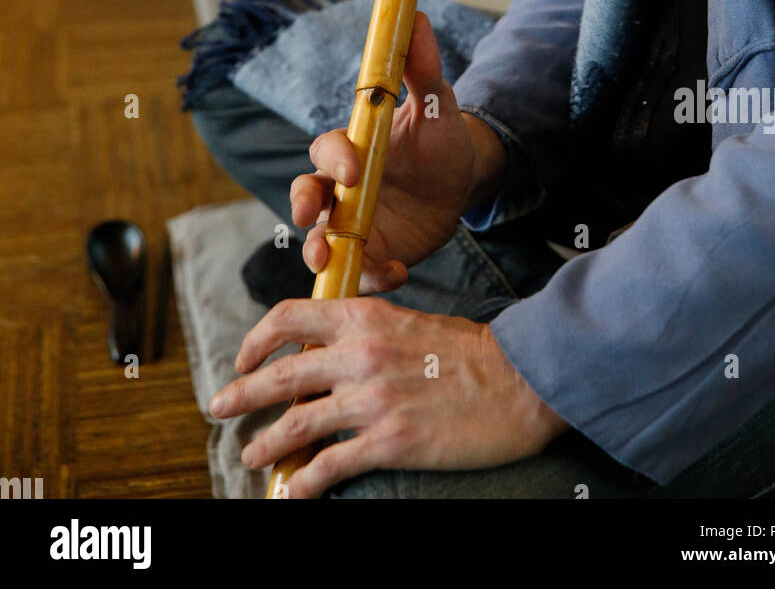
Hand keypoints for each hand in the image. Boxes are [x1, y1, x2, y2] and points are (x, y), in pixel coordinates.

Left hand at [208, 297, 569, 497]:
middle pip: (281, 375)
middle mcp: (359, 355)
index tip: (244, 355)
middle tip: (220, 405)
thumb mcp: (409, 322)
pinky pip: (330, 466)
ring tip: (251, 454)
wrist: (519, 378)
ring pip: (296, 422)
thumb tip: (326, 354)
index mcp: (364, 317)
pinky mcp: (389, 442)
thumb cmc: (470, 351)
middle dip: (241, 393)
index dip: (257, 339)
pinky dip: (303, 483)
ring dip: (266, 442)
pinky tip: (292, 492)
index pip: (289, 317)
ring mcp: (372, 400)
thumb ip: (365, 333)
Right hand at [291, 11, 505, 293]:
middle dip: (301, 207)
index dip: (333, 158)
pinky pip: (360, 270)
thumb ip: (421, 66)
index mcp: (354, 147)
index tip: (353, 168)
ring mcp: (354, 222)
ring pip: (320, 238)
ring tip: (328, 261)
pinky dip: (372, 276)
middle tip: (312, 219)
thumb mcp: (436, 103)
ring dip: (318, 252)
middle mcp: (343, 186)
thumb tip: (418, 18)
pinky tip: (398, 271)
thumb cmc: (441, 136)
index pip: (326, 150)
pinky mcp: (373, 252)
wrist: (463, 180)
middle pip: (305, 195)